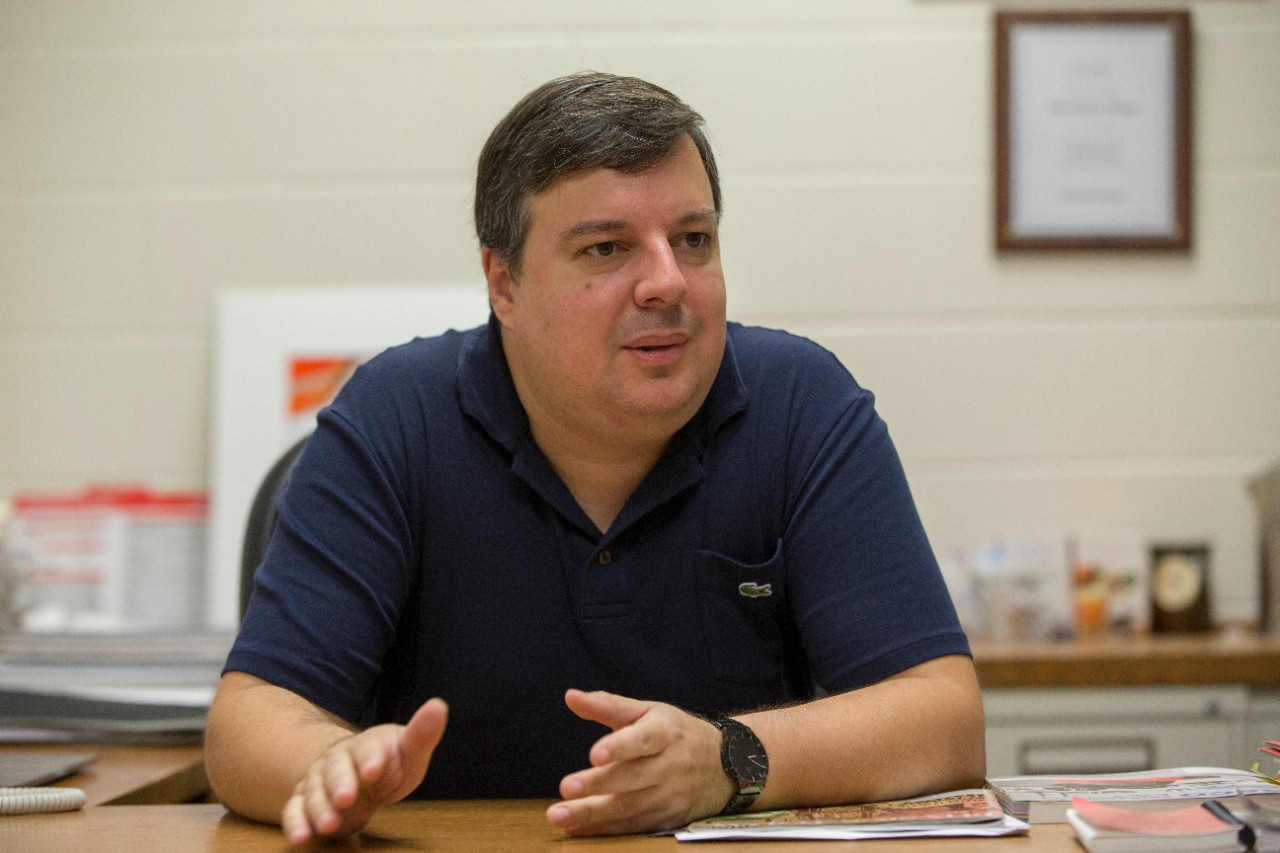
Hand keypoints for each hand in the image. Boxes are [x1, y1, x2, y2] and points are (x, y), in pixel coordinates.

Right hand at [281, 697, 447, 844]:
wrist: (358, 772)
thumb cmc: (389, 762)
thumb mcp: (409, 751)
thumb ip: (422, 734)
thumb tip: (439, 706)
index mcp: (366, 746)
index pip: (367, 748)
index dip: (370, 758)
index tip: (375, 769)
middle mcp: (337, 760)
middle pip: (335, 770)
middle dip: (340, 784)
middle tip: (346, 798)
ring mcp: (318, 781)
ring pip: (314, 792)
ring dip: (319, 808)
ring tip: (329, 825)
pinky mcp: (305, 802)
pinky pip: (295, 810)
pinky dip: (295, 822)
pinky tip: (299, 836)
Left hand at [546, 689, 731, 835]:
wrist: (726, 766)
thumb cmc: (677, 734)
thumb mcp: (649, 712)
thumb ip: (608, 706)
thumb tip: (571, 697)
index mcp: (664, 733)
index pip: (642, 739)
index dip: (619, 746)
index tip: (595, 753)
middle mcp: (670, 765)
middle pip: (632, 778)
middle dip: (598, 785)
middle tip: (566, 788)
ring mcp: (671, 796)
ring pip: (629, 808)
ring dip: (592, 814)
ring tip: (559, 815)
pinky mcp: (669, 819)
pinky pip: (633, 826)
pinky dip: (604, 830)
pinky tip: (576, 829)